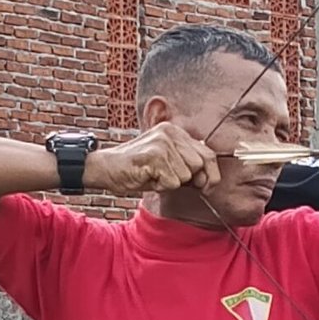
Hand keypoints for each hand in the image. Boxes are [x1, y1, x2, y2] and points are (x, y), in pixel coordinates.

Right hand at [85, 123, 221, 195]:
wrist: (106, 168)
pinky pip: (172, 182)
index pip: (208, 153)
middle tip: (167, 178)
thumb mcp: (167, 163)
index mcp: (175, 132)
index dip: (212, 174)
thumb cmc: (138, 170)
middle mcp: (170, 132)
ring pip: (185, 176)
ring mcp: (162, 142)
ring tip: (154, 175)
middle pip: (198, 165)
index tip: (208, 187)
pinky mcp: (154, 155)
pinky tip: (147, 178)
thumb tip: (210, 179)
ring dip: (170, 183)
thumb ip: (187, 165)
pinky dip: (161, 186)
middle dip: (188, 180)